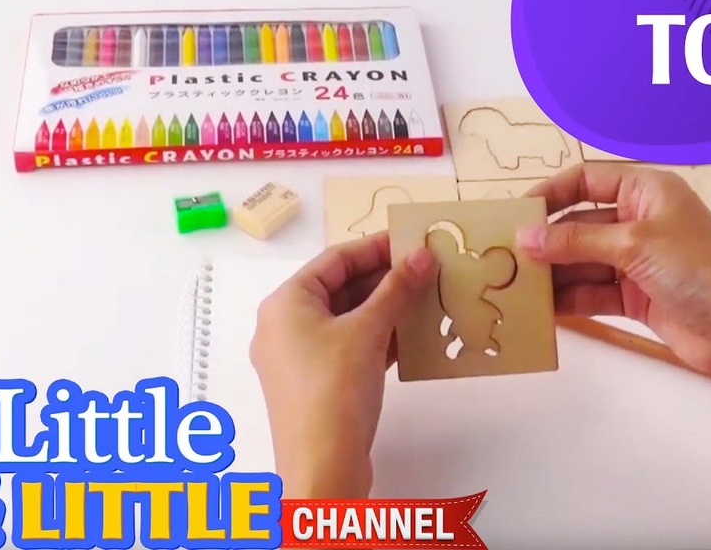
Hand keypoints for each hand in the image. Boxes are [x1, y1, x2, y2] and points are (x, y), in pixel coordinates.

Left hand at [250, 232, 435, 497]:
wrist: (322, 468)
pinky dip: (378, 339)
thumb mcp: (368, 332)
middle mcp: (284, 326)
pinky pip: (348, 348)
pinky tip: (412, 337)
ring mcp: (298, 358)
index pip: (333, 260)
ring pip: (347, 320)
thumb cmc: (334, 391)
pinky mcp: (316, 386)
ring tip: (427, 299)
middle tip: (426, 270)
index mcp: (284, 304)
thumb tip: (422, 256)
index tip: (411, 242)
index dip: (375, 248)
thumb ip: (396, 290)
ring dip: (385, 310)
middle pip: (339, 289)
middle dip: (384, 280)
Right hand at [518, 162, 710, 381]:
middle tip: (505, 256)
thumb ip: (575, 241)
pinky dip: (568, 299)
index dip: (550, 193)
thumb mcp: (633, 244)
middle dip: (545, 240)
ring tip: (515, 286)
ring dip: (552, 273)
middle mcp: (639, 221)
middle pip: (579, 224)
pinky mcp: (634, 297)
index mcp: (645, 191)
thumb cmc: (699, 270)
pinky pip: (591, 292)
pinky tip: (540, 308)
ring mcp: (636, 261)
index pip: (586, 180)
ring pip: (581, 261)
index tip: (517, 214)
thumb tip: (525, 237)